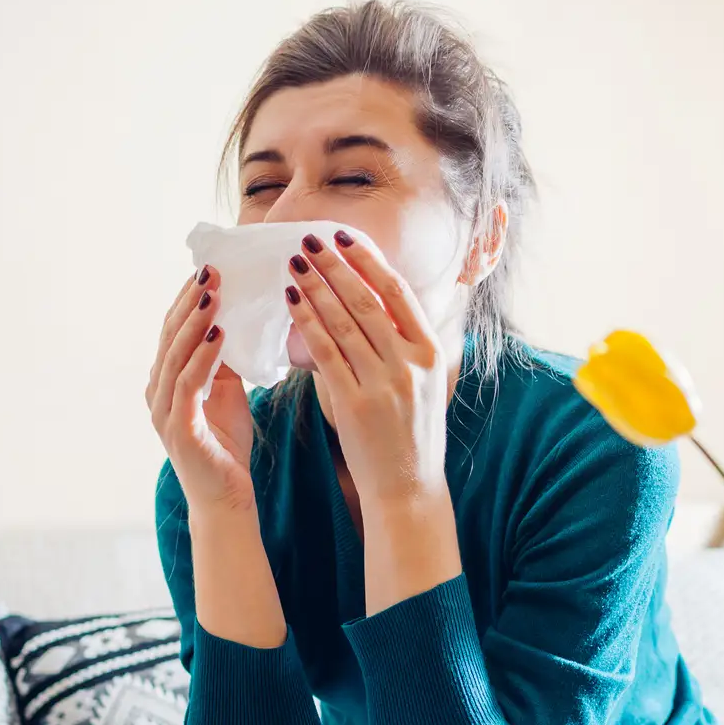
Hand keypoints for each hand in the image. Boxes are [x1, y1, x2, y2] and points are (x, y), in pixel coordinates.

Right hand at [147, 266, 254, 510]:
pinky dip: (202, 357)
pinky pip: (188, 385)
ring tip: (213, 293)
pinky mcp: (178, 429)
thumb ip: (224, 360)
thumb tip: (233, 320)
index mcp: (165, 381)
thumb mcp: (228, 392)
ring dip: (195, 322)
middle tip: (210, 271)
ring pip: (175, 355)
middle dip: (189, 302)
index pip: (173, 331)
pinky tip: (218, 334)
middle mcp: (157, 393)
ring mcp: (164, 412)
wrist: (227, 498)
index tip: (207, 270)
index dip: (186, 300)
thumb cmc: (227, 445)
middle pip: (169, 337)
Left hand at [287, 232, 449, 509]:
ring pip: (344, 323)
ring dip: (316, 288)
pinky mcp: (355, 404)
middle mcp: (411, 364)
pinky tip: (292, 304)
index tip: (343, 236)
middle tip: (308, 240)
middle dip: (336, 266)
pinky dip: (307, 325)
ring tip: (294, 265)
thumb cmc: (411, 433)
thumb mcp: (422, 382)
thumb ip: (404, 344)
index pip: (398, 293)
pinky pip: (326, 355)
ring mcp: (384, 384)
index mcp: (430, 353)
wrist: (408, 488)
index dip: (368, 260)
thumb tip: (374, 300)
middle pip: (368, 301)